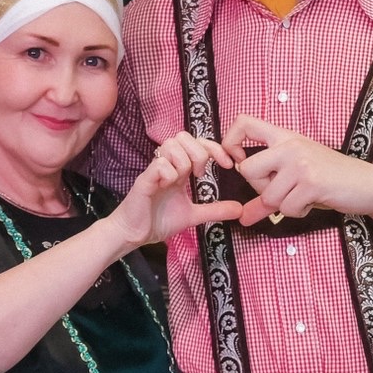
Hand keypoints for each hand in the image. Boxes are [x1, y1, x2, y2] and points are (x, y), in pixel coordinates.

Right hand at [101, 132, 247, 251]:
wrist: (133, 235)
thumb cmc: (158, 221)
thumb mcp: (193, 215)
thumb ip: (215, 210)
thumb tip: (239, 209)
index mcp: (179, 170)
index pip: (197, 143)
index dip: (214, 148)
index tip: (228, 164)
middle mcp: (167, 165)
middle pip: (182, 137)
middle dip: (199, 152)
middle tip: (200, 174)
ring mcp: (154, 171)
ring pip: (171, 146)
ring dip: (183, 161)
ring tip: (181, 181)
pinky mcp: (143, 181)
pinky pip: (159, 165)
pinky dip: (169, 173)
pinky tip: (168, 186)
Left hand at [224, 115, 372, 224]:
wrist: (368, 184)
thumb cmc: (331, 179)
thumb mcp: (297, 179)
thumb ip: (266, 195)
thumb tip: (242, 218)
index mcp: (285, 137)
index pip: (243, 122)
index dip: (229, 141)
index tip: (236, 161)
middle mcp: (290, 145)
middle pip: (248, 170)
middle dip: (261, 190)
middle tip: (284, 190)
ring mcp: (301, 163)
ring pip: (268, 196)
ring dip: (285, 205)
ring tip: (305, 195)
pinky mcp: (311, 182)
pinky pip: (287, 208)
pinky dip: (299, 212)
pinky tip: (314, 201)